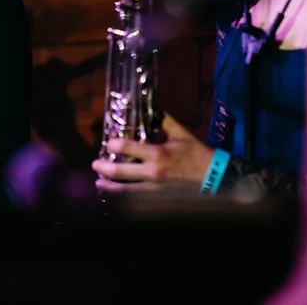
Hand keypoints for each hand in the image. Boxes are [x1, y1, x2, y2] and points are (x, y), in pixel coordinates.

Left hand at [91, 113, 213, 191]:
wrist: (210, 177)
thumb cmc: (194, 152)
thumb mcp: (179, 132)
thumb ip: (161, 120)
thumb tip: (148, 107)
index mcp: (157, 154)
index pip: (127, 148)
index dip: (114, 144)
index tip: (108, 142)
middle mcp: (152, 173)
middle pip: (120, 172)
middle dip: (104, 167)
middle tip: (95, 163)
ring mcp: (153, 189)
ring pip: (124, 190)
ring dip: (108, 186)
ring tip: (99, 181)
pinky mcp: (156, 198)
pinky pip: (134, 198)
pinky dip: (122, 195)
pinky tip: (115, 192)